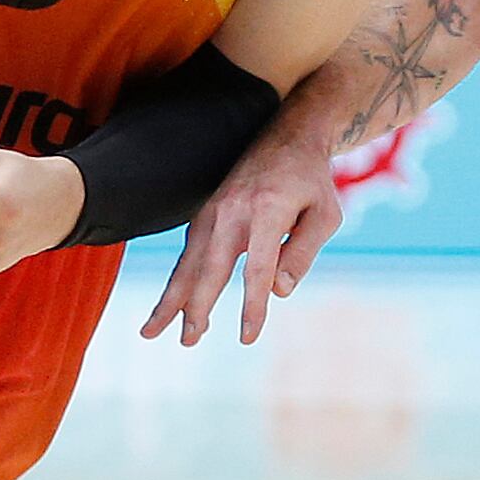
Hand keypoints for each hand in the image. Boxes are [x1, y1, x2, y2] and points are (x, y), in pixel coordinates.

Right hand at [138, 119, 342, 347]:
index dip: (252, 305)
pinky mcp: (205, 213)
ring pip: (187, 262)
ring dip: (172, 298)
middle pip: (209, 267)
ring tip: (154, 331)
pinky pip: (188, 252)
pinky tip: (171, 305)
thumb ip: (303, 253)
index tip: (247, 337)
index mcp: (266, 210)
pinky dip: (178, 280)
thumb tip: (279, 292)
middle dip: (195, 307)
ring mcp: (213, 210)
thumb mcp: (326, 216)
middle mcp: (232, 210)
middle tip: (188, 341)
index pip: (257, 268)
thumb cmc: (312, 183)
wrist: (288, 137)